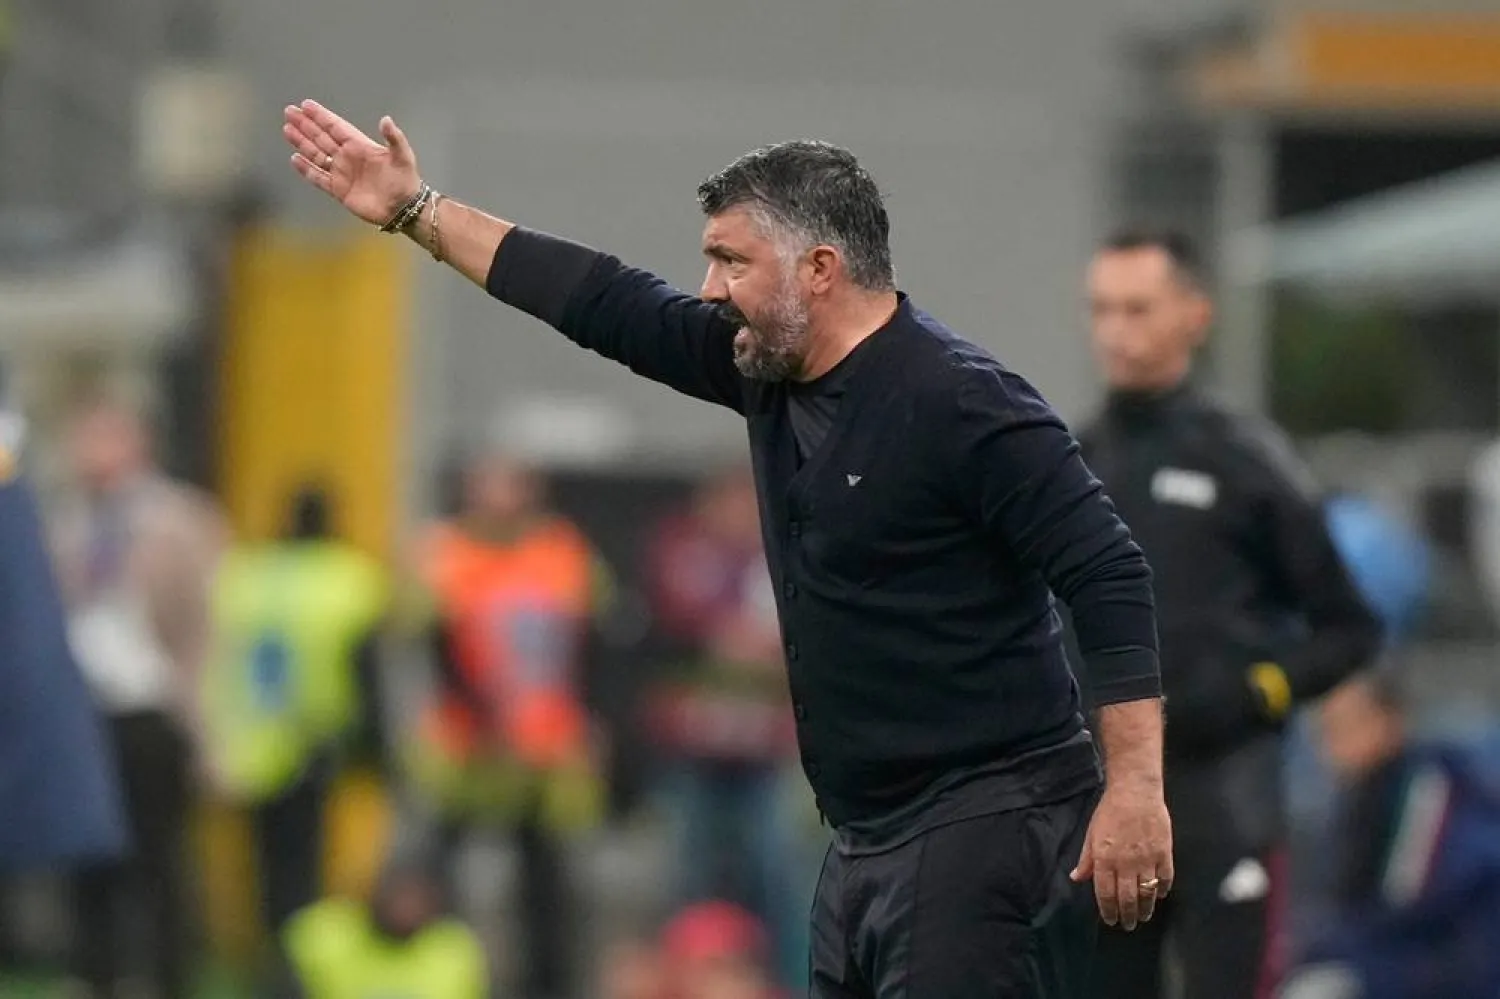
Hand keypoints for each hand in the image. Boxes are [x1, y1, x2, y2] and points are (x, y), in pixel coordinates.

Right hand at [282, 99, 420, 225]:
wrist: (403, 208)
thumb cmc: (405, 180)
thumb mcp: (403, 156)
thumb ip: (394, 138)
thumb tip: (385, 119)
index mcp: (360, 145)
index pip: (336, 127)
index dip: (321, 116)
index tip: (306, 105)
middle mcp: (348, 157)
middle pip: (322, 137)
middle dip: (306, 124)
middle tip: (289, 111)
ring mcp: (342, 173)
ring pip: (317, 154)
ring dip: (302, 142)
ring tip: (287, 129)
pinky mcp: (339, 190)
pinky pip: (318, 177)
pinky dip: (306, 169)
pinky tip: (295, 159)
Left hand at [1070, 783, 1173, 929]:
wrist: (1135, 791)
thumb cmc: (1110, 811)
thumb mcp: (1091, 834)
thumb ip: (1086, 859)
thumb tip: (1077, 878)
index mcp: (1105, 859)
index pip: (1106, 893)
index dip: (1108, 910)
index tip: (1110, 920)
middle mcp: (1125, 864)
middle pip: (1127, 898)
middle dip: (1127, 915)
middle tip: (1128, 925)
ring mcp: (1147, 860)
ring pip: (1147, 893)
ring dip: (1145, 909)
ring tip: (1143, 917)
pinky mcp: (1164, 854)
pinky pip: (1165, 879)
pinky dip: (1162, 890)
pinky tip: (1159, 895)